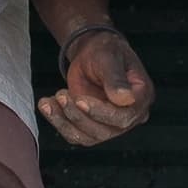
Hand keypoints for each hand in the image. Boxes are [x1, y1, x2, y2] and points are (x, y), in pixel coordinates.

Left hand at [38, 26, 154, 146]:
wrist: (91, 54)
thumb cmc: (105, 51)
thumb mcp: (109, 58)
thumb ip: (116, 78)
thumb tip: (125, 98)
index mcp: (141, 98)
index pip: (124, 117)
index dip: (101, 112)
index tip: (80, 99)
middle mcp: (129, 116)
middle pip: (105, 131)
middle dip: (79, 116)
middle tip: (61, 94)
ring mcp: (110, 125)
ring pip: (88, 137)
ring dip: (65, 121)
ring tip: (49, 101)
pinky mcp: (92, 127)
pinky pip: (75, 135)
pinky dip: (58, 122)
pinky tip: (47, 105)